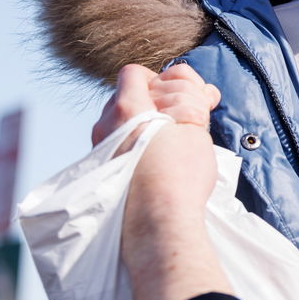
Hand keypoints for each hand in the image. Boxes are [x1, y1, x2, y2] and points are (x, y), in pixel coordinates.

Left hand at [113, 63, 231, 299]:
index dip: (159, 82)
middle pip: (126, 97)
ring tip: (171, 144)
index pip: (134, 74)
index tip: (178, 99)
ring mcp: (99, 150)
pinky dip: (135, 147)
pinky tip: (155, 163)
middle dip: (155, 103)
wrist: (158, 225)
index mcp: (126, 108)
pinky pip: (116, 147)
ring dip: (145, 125)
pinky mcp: (101, 173)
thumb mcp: (195, 128)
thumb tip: (199, 87)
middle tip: (182, 119)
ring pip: (120, 123)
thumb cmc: (179, 175)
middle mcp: (104, 125)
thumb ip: (192, 99)